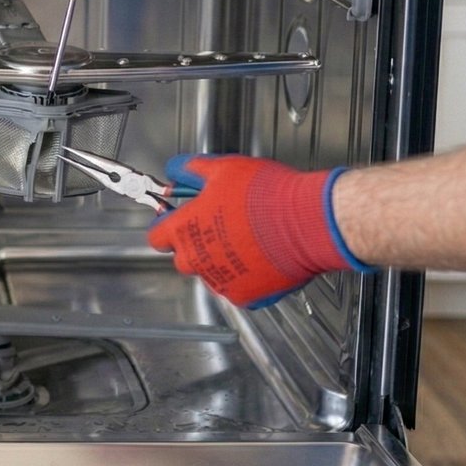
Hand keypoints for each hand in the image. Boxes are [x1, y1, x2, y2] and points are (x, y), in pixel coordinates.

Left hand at [148, 154, 370, 307]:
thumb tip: (175, 168)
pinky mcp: (246, 296)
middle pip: (183, 258)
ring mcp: (220, 281)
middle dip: (196, 246)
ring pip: (211, 275)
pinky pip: (237, 289)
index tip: (179, 220)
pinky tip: (261, 259)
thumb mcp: (223, 168)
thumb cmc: (266, 195)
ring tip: (247, 242)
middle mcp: (197, 260)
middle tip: (220, 228)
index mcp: (185, 230)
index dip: (168, 226)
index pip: (158, 236)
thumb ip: (191, 169)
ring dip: (221, 262)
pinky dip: (246, 278)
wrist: (307, 221)